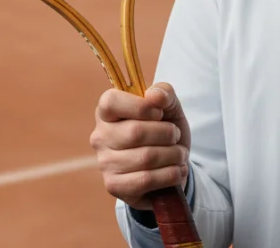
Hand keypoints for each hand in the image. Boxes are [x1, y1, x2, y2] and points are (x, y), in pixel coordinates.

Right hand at [89, 82, 190, 210]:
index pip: (111, 102)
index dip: (141, 106)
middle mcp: (100, 136)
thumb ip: (164, 93)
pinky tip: (177, 170)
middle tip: (176, 136)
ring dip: (173, 155)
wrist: (169, 164)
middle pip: (135, 132)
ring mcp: (104, 163)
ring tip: (179, 154)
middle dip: (167, 133)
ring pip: (145, 158)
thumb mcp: (169, 106)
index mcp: (107, 111)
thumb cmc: (164, 129)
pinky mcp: (114, 186)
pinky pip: (146, 180)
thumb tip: (154, 96)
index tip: (159, 113)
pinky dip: (170, 174)